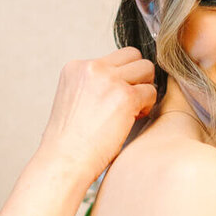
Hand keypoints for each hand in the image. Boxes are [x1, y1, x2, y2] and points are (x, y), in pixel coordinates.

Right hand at [39, 47, 156, 188]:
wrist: (64, 160)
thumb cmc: (69, 140)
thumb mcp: (73, 100)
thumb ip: (93, 85)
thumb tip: (121, 81)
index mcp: (76, 67)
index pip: (113, 57)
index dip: (121, 76)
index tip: (115, 97)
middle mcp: (91, 68)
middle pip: (133, 55)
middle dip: (137, 76)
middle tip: (130, 100)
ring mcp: (109, 80)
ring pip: (146, 68)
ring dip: (144, 89)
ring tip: (132, 110)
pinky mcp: (125, 97)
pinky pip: (151, 92)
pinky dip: (147, 106)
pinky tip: (132, 120)